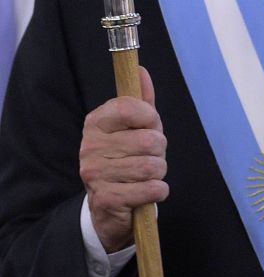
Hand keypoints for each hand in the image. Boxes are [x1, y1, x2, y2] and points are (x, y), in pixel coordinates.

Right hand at [79, 66, 168, 252]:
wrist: (109, 205)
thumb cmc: (126, 158)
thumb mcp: (134, 127)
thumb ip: (141, 101)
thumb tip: (141, 71)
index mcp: (96, 123)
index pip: (128, 107)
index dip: (150, 117)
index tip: (151, 125)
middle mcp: (90, 146)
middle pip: (148, 140)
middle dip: (159, 150)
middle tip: (150, 156)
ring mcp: (95, 174)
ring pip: (151, 166)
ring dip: (159, 172)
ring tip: (148, 174)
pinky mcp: (106, 199)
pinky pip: (150, 189)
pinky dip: (159, 190)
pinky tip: (149, 190)